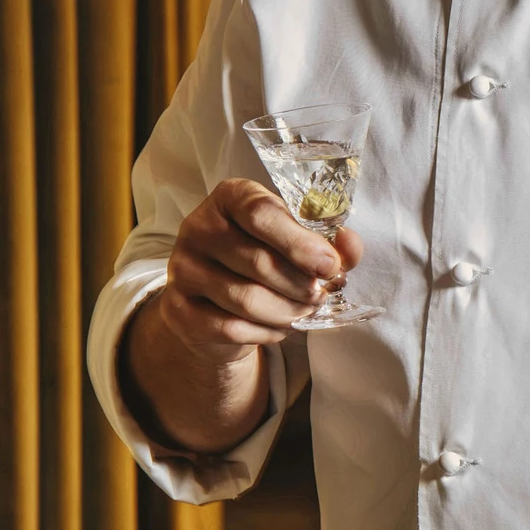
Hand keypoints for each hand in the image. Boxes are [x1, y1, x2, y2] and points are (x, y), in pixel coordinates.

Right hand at [120, 179, 363, 454]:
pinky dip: (265, 332)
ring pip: (245, 299)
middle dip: (300, 286)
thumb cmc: (264, 260)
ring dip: (287, 311)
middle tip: (320, 295)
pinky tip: (278, 326)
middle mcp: (199, 227)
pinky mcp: (179, 308)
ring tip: (303, 311)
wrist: (217, 301)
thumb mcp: (296, 243)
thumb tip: (350, 246)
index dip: (301, 243)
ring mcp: (183, 269)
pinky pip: (230, 328)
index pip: (261, 213)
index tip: (330, 266)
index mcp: (230, 197)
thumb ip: (328, 244)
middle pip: (258, 261)